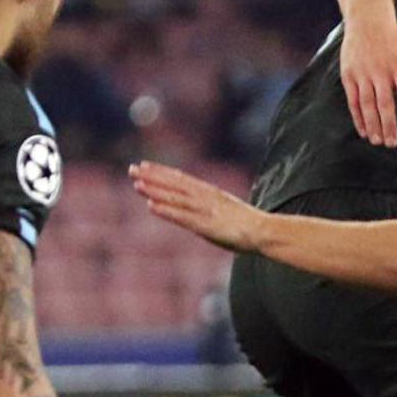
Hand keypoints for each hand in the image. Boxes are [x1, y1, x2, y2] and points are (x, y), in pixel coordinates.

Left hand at [130, 161, 268, 251]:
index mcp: (210, 193)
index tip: (145, 165)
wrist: (264, 231)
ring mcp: (204, 210)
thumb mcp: (226, 211)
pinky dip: (166, 210)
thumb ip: (209, 208)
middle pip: (174, 184)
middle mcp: (205, 197)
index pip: (181, 179)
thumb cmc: (247, 225)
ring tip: (137, 183)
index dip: (162, 172)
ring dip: (155, 190)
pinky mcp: (205, 225)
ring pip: (175, 197)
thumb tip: (198, 210)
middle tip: (132, 169)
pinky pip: (182, 216)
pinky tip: (151, 206)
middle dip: (153, 176)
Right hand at [338, 21, 396, 148]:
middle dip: (389, 125)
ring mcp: (362, 73)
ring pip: (367, 104)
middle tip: (392, 143)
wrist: (368, 22)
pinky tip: (363, 130)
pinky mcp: (349, 75)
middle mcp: (380, 71)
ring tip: (378, 140)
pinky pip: (353, 100)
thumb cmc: (396, 42)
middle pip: (385, 103)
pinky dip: (358, 117)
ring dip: (372, 124)